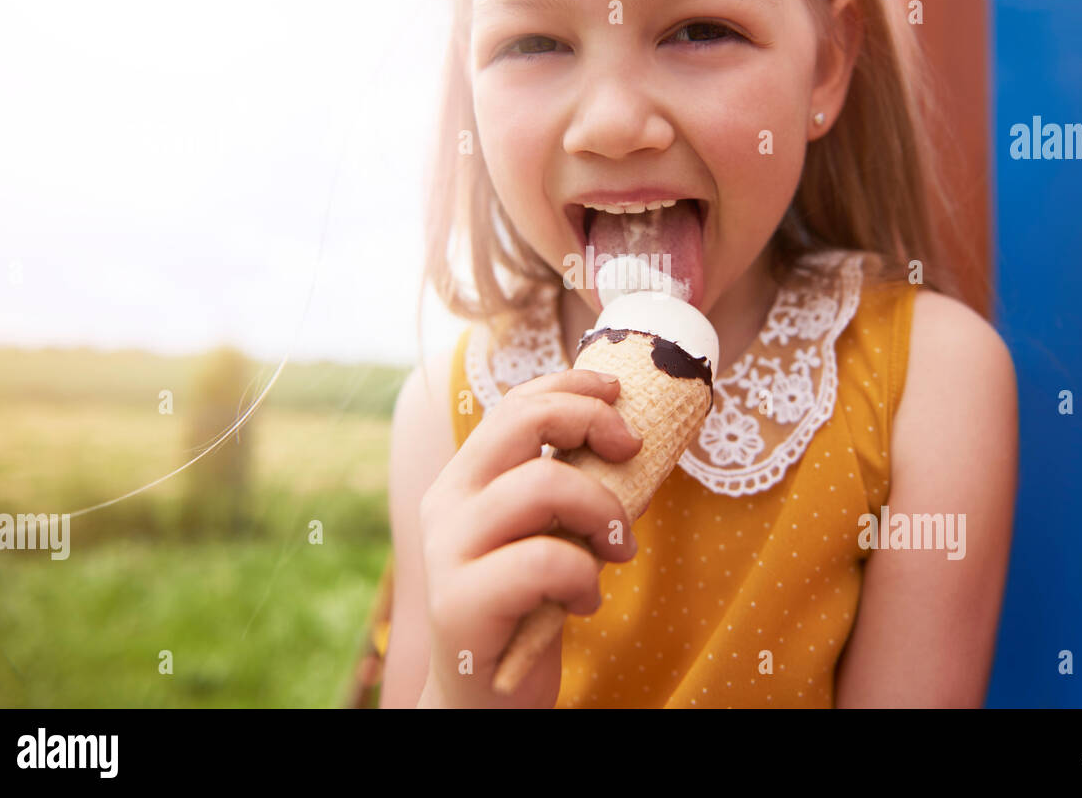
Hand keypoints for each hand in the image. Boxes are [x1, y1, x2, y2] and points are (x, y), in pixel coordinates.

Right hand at [415, 369, 642, 707]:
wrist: (483, 697)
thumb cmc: (527, 607)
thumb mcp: (547, 534)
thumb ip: (564, 486)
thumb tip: (630, 433)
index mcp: (465, 480)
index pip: (515, 403)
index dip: (572, 385)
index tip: (620, 392)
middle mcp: (447, 503)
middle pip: (521, 421)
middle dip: (590, 421)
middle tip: (634, 450)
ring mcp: (448, 551)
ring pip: (543, 483)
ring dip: (604, 510)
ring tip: (619, 550)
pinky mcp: (462, 602)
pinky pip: (545, 560)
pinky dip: (585, 576)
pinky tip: (587, 601)